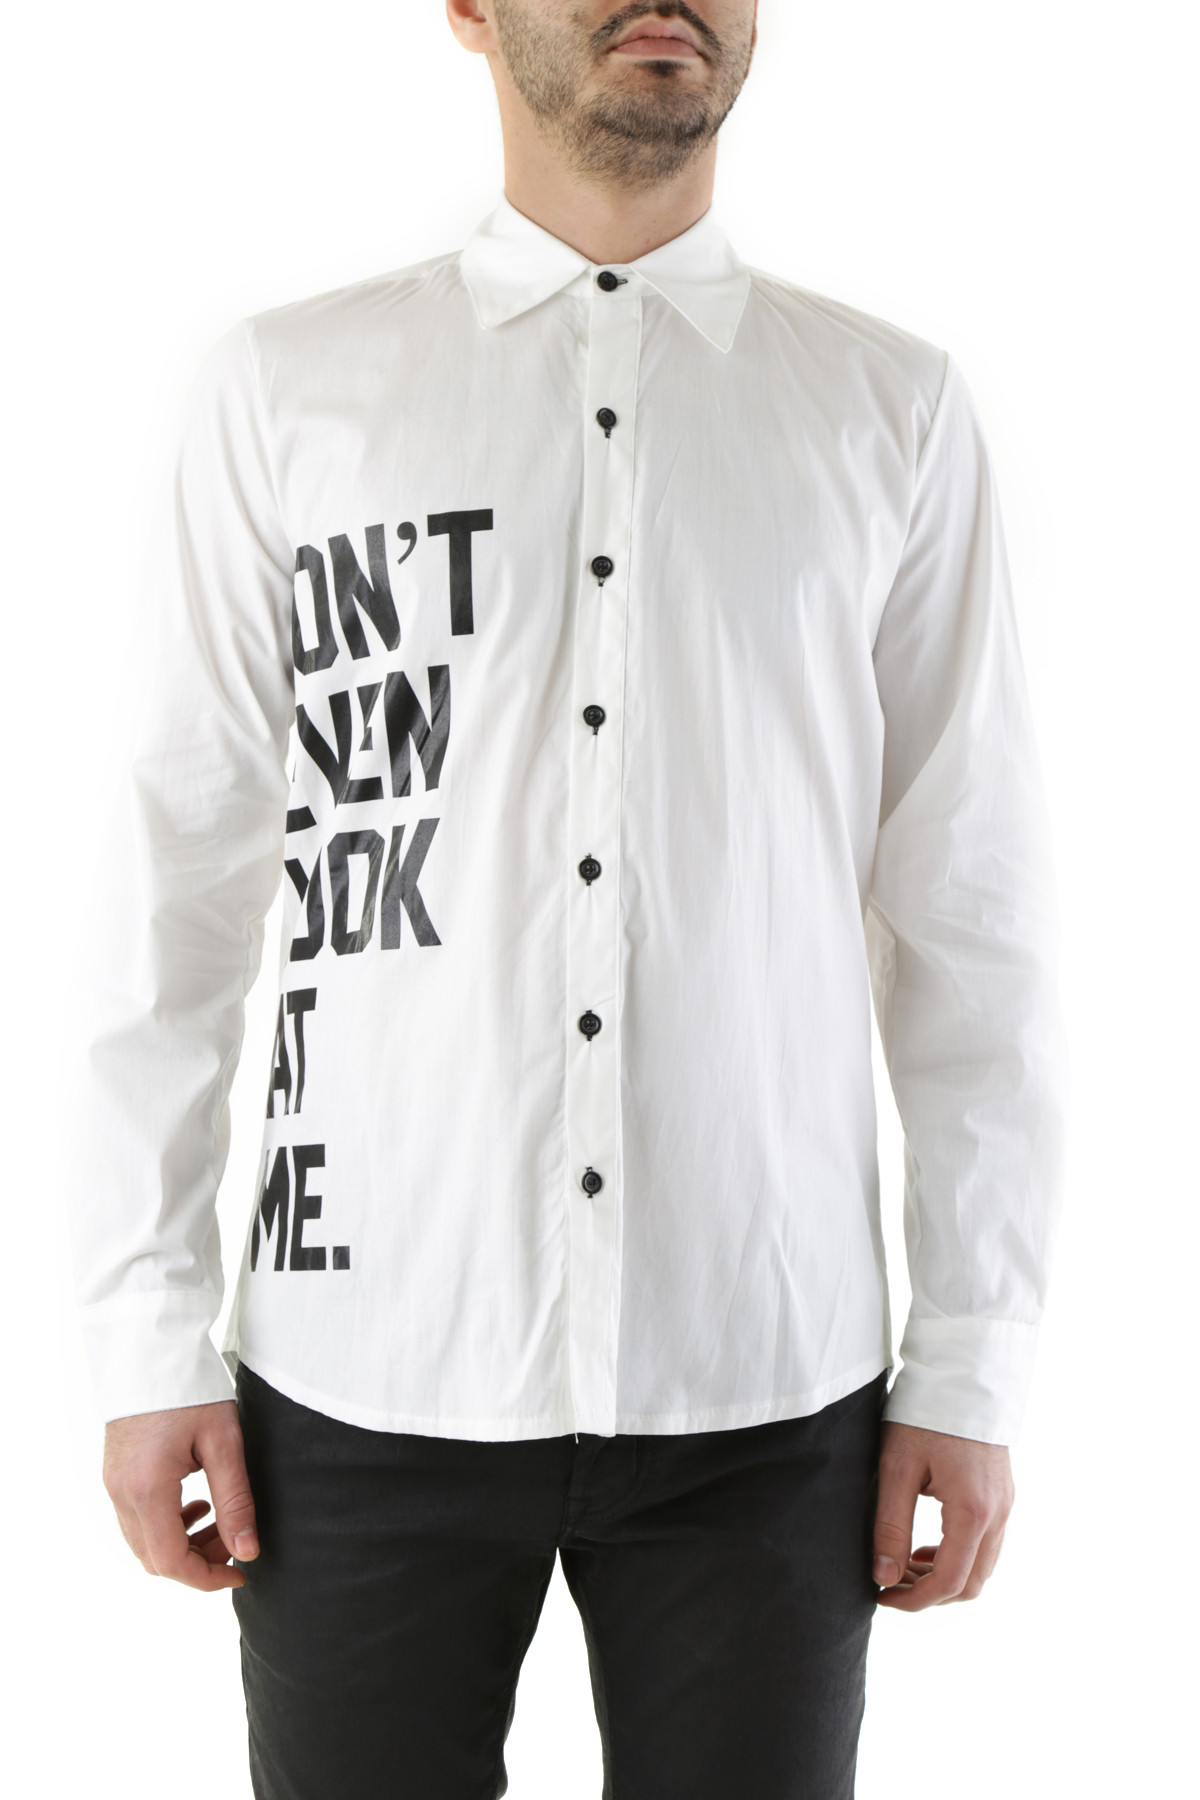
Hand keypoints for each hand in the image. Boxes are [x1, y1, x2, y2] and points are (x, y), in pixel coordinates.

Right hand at [102, 1400, 258, 1591]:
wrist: (150, 1349)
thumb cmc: (190, 1388)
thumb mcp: (223, 1441)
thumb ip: (235, 1500)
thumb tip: (247, 1550)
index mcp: (147, 1489)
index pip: (171, 1561)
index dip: (207, 1578)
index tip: (240, 1571)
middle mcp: (121, 1493)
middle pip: (154, 1559)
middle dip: (198, 1563)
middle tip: (235, 1543)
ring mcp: (113, 1484)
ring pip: (144, 1543)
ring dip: (183, 1544)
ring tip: (220, 1520)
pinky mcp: (114, 1474)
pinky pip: (136, 1520)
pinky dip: (166, 1525)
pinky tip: (197, 1503)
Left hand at [871, 1419, 1013, 1610]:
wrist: (962, 1375)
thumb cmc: (924, 1416)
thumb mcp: (897, 1468)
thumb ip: (890, 1526)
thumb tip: (882, 1576)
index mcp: (973, 1511)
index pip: (948, 1582)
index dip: (913, 1600)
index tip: (881, 1597)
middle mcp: (998, 1514)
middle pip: (971, 1585)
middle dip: (929, 1595)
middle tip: (890, 1584)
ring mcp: (1006, 1505)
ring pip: (982, 1568)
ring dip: (944, 1577)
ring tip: (903, 1564)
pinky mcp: (1004, 1496)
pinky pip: (987, 1545)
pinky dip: (959, 1557)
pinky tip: (927, 1546)